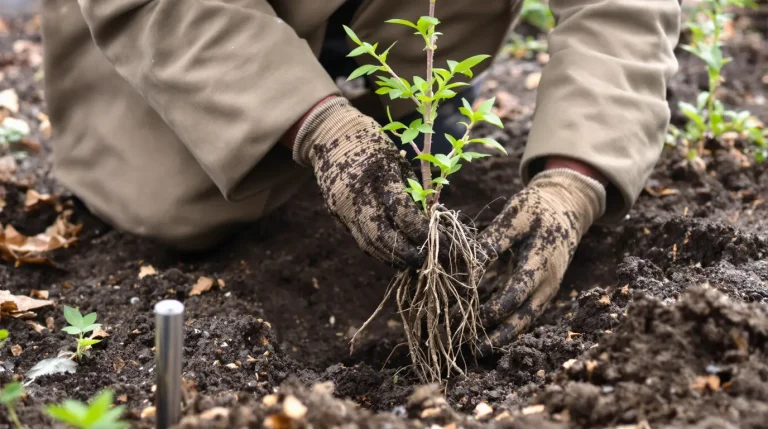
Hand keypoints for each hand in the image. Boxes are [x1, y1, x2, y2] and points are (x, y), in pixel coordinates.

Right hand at [292, 97, 430, 267]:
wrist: (330, 134)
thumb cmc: (372, 143)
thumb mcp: (396, 161)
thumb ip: (409, 192)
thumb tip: (428, 223)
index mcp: (378, 177)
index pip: (403, 216)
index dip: (422, 233)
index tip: (438, 242)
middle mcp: (357, 196)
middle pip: (383, 238)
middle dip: (407, 254)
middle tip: (426, 262)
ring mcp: (342, 208)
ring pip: (369, 244)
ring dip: (392, 257)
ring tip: (411, 263)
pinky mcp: (335, 213)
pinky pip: (359, 237)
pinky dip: (378, 248)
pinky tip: (393, 253)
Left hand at [475, 168, 605, 353]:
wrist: (565, 209)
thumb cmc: (536, 210)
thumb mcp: (514, 217)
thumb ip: (492, 242)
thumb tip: (466, 266)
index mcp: (542, 262)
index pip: (517, 292)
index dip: (493, 306)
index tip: (466, 313)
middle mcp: (548, 282)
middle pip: (524, 317)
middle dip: (497, 335)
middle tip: (470, 347)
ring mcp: (547, 290)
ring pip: (525, 321)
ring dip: (501, 336)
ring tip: (475, 349)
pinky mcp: (541, 292)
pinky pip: (525, 315)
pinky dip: (507, 327)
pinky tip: (486, 335)